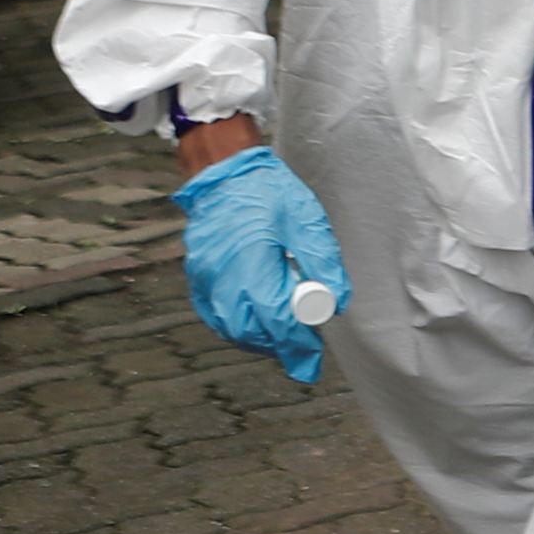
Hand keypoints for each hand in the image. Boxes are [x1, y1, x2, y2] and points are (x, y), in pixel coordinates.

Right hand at [175, 145, 348, 384]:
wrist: (225, 172)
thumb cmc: (269, 192)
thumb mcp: (306, 219)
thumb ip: (322, 262)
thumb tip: (337, 302)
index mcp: (249, 260)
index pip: (273, 317)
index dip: (295, 343)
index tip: (312, 360)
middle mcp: (220, 274)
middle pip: (248, 329)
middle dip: (278, 345)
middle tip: (305, 351)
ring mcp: (202, 277)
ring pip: (229, 326)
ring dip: (258, 339)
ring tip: (286, 340)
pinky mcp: (196, 276)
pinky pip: (214, 314)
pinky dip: (237, 327)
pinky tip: (258, 325)